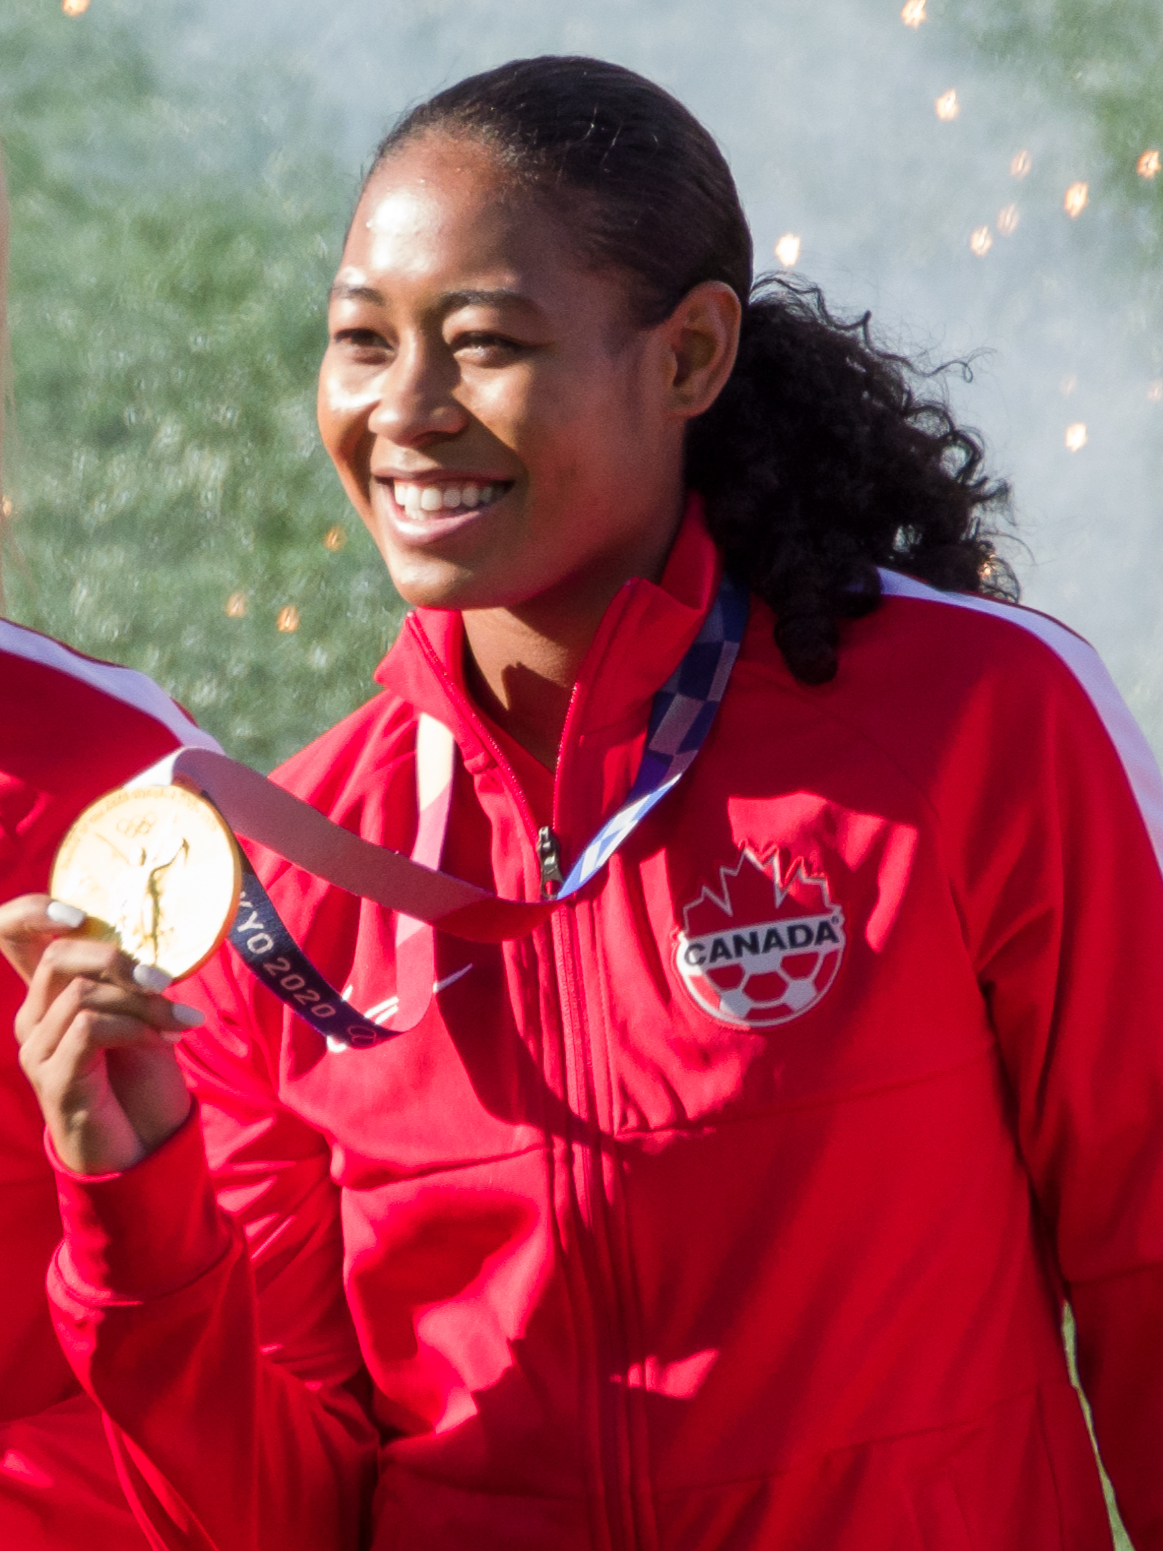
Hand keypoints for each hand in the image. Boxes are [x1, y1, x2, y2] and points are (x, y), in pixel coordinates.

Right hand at [0, 895, 202, 1173]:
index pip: (11, 935)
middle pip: (59, 955)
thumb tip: (149, 940)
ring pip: (83, 993)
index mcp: (50, 995)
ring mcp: (37, 1049)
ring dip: (143, 1002)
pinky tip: (167, 1039)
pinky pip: (90, 1028)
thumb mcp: (140, 1014)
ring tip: (181, 1021)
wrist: (146, 1144)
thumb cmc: (142, 1075)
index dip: (33, 911)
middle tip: (164, 980)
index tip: (80, 913)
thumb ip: (128, 979)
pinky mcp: (54, 1078)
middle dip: (118, 959)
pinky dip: (136, 1026)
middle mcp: (33, 1017)